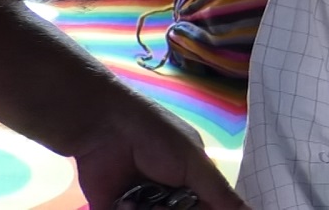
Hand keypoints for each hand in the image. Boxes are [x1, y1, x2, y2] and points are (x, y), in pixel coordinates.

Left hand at [70, 98, 246, 209]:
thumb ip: (222, 195)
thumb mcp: (195, 163)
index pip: (209, 208)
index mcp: (192, 181)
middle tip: (168, 202)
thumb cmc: (158, 137)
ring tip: (143, 200)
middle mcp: (169, 194)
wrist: (106, 127)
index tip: (197, 206)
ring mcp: (142, 203)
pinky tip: (126, 202)